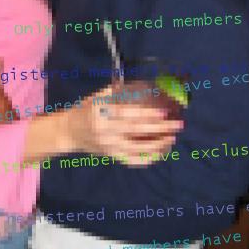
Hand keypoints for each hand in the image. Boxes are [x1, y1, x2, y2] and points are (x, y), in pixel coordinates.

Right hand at [65, 83, 183, 166]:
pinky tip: (161, 150)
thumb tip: (149, 87)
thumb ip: (120, 93)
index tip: (164, 112)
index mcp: (100, 113)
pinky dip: (149, 157)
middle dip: (160, 128)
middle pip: (136, 131)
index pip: (127, 114)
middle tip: (177, 123)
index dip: (146, 114)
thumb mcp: (99, 97)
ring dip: (159, 144)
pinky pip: (134, 160)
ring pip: (138, 148)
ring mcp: (108, 146)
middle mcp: (104, 131)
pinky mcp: (112, 156)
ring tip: (173, 136)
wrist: (70, 132)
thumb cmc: (87, 110)